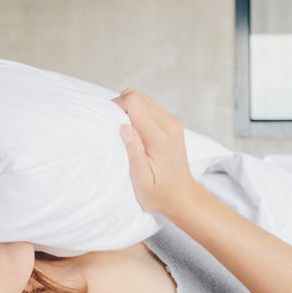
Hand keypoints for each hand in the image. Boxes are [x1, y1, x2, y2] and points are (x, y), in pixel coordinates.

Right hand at [112, 89, 196, 214]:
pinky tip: (133, 133)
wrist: (182, 196)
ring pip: (142, 99)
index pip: (134, 102)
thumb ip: (134, 152)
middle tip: (113, 129)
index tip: (109, 126)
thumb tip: (124, 127)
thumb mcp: (141, 180)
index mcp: (160, 137)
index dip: (116, 108)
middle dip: (119, 107)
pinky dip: (136, 114)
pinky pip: (148, 107)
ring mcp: (172, 121)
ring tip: (123, 133)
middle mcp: (169, 124)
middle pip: (137, 96)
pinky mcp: (171, 122)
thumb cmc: (159, 193)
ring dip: (127, 110)